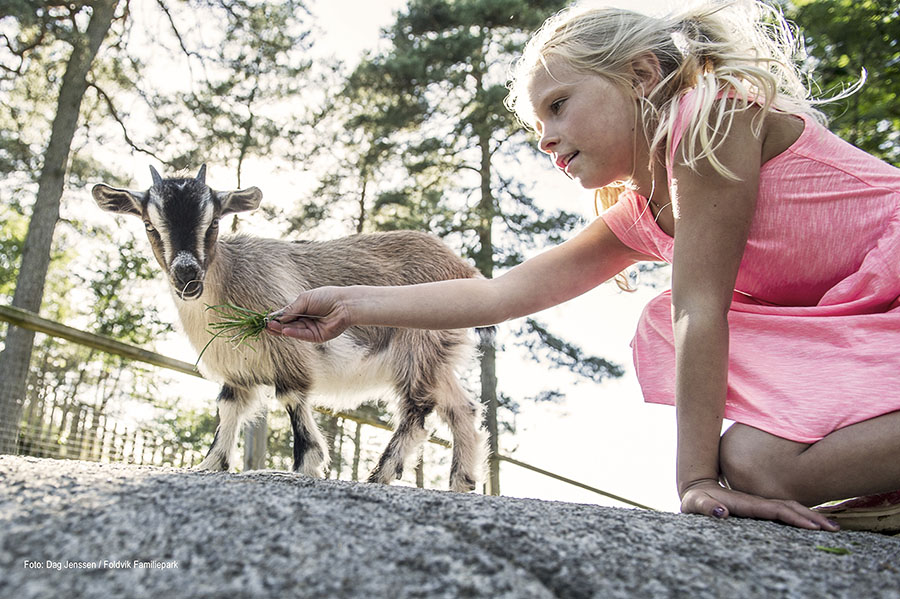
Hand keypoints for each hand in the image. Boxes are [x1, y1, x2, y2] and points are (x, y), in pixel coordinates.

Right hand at [265, 286, 351, 342]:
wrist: (344, 304)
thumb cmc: (326, 297)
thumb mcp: (305, 300)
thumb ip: (291, 309)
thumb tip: (275, 317)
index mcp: (302, 310)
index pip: (285, 316)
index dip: (275, 318)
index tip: (264, 320)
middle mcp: (305, 320)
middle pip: (287, 325)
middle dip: (276, 325)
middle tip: (265, 326)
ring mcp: (310, 329)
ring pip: (293, 330)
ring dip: (282, 329)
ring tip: (271, 327)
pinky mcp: (316, 337)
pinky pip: (303, 335)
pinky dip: (293, 333)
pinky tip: (285, 330)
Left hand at [680, 479, 839, 531]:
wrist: (697, 488)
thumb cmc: (697, 500)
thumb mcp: (696, 504)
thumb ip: (706, 508)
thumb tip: (722, 513)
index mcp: (746, 503)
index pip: (776, 510)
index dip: (795, 517)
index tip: (813, 526)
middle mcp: (757, 502)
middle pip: (790, 508)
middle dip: (812, 517)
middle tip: (834, 529)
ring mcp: (760, 504)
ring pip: (790, 508)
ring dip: (811, 516)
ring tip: (833, 527)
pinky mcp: (760, 508)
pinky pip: (785, 511)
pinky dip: (801, 516)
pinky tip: (815, 523)